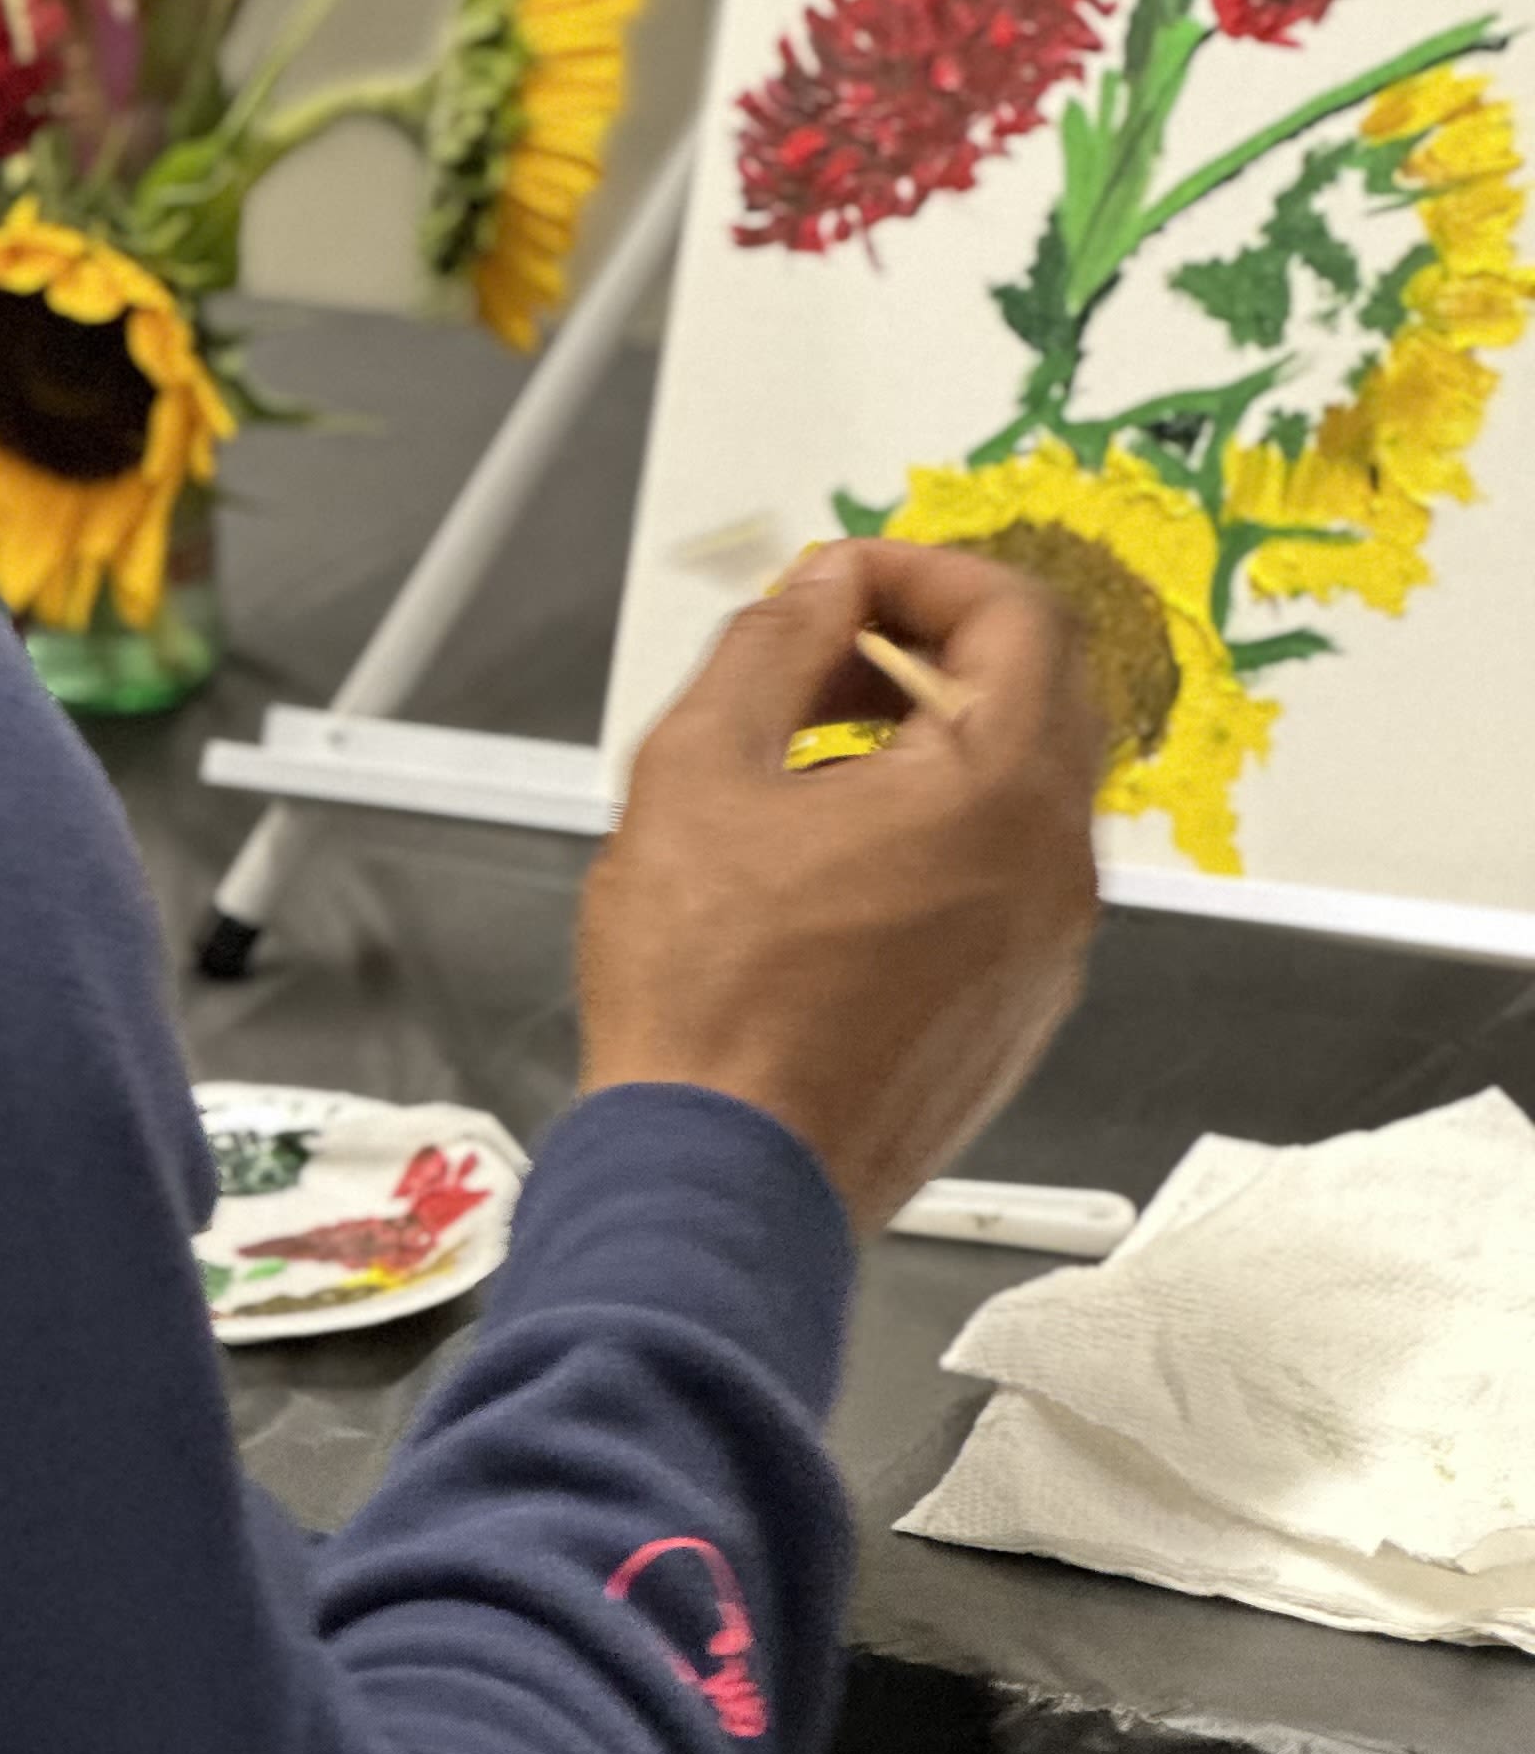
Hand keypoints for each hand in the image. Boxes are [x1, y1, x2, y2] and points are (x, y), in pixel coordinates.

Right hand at [579, 540, 1103, 1231]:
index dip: (918, 571)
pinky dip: (935, 830)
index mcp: (999, 796)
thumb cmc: (712, 1010)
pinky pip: (1003, 877)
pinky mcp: (1015, 1010)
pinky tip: (824, 857)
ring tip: (800, 760)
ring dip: (924, 741)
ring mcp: (1046, 951)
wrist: (722, 1182)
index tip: (840, 583)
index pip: (1018, 615)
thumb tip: (819, 591)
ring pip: (1019, 790)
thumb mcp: (699, 769)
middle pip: (1036, 695)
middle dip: (922, 647)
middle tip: (819, 653)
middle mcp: (1053, 874)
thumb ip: (772, 646)